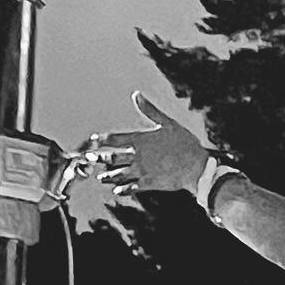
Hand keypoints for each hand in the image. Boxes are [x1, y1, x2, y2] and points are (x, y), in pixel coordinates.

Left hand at [90, 91, 209, 196]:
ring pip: (119, 174)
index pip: (115, 139)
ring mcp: (142, 171)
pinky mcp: (149, 184)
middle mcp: (138, 156)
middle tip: (88, 158)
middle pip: (112, 157)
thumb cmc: (184, 143)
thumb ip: (150, 110)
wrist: (196, 167)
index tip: (94, 140)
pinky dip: (123, 189)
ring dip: (108, 176)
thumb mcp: (168, 123)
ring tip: (100, 178)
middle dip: (99, 158)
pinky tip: (117, 190)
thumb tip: (136, 94)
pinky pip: (131, 187)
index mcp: (140, 140)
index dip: (103, 139)